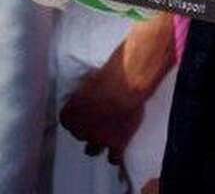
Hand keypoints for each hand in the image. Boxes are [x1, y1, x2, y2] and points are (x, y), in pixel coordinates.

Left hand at [60, 13, 174, 165]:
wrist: (127, 84)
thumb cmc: (109, 73)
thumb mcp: (91, 78)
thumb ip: (88, 91)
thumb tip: (93, 91)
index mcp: (69, 114)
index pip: (68, 121)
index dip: (79, 115)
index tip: (86, 109)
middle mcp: (80, 130)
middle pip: (80, 135)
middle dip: (88, 128)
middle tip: (99, 118)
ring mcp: (98, 139)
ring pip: (92, 150)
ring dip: (97, 144)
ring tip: (105, 137)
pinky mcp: (117, 143)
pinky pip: (114, 158)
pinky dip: (116, 156)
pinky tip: (119, 153)